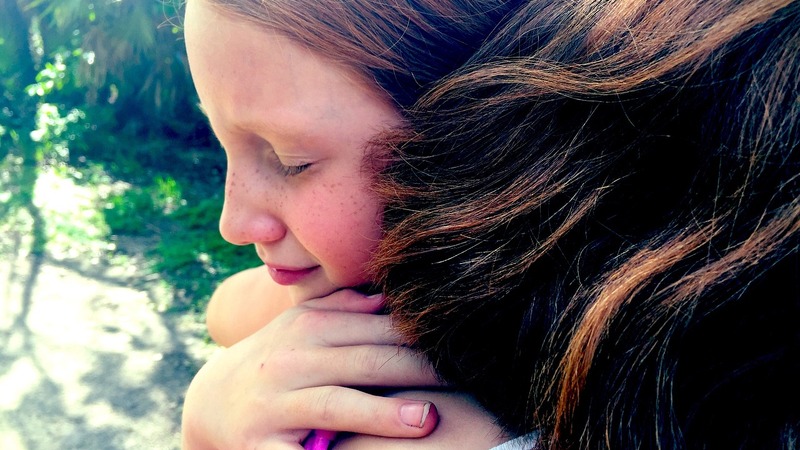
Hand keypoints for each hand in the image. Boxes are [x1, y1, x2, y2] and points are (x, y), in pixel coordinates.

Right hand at [181, 290, 440, 449]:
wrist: (208, 403)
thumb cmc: (273, 359)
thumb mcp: (300, 326)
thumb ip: (342, 307)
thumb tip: (386, 295)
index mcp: (306, 328)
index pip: (372, 328)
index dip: (416, 334)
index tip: (458, 338)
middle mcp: (288, 361)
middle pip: (363, 361)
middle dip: (416, 368)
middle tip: (463, 374)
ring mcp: (273, 404)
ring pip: (336, 403)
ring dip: (384, 412)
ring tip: (427, 418)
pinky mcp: (261, 446)